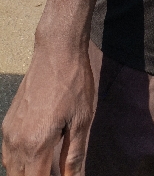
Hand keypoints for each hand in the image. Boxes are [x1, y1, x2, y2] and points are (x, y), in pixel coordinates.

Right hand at [2, 47, 94, 175]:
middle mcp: (17, 142)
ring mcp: (9, 132)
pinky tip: (36, 155)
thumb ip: (74, 155)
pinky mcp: (8, 122)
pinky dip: (19, 161)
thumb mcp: (82, 120)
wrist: (56, 52)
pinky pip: (8, 153)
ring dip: (27, 172)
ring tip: (48, 166)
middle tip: (56, 170)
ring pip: (11, 168)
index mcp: (36, 144)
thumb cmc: (73, 84)